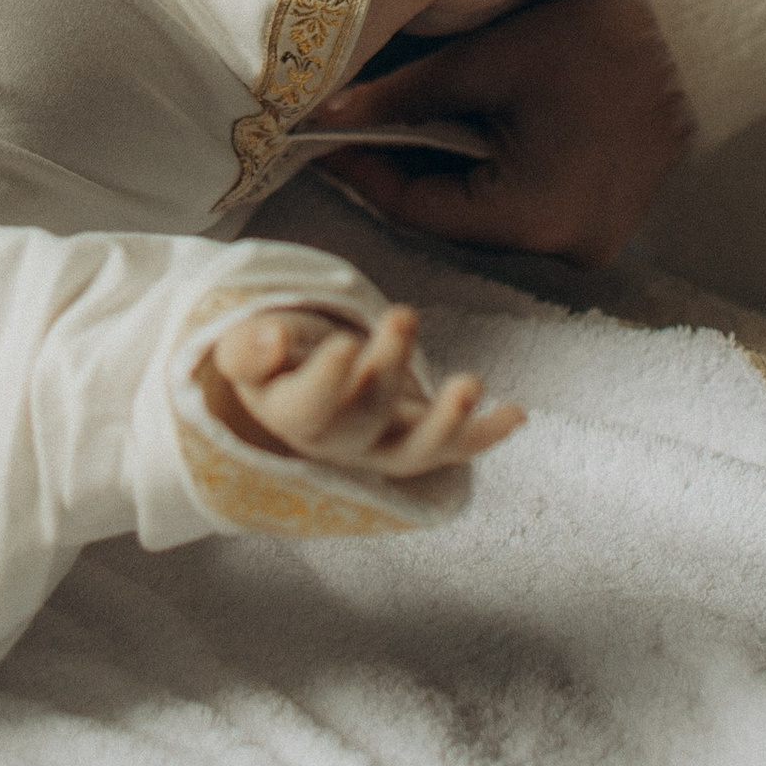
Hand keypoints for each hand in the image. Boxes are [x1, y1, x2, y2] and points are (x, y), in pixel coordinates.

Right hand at [204, 302, 522, 478]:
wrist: (299, 387)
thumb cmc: (274, 358)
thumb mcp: (247, 347)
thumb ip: (251, 348)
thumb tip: (274, 339)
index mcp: (291, 416)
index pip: (306, 409)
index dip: (326, 382)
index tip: (344, 344)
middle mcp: (340, 444)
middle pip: (365, 419)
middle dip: (387, 369)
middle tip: (403, 314)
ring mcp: (383, 450)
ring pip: (417, 452)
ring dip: (448, 422)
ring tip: (471, 384)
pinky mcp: (420, 444)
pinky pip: (456, 449)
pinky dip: (488, 435)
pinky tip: (518, 411)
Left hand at [309, 0, 691, 268]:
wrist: (697, 32)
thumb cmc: (593, 40)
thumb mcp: (482, 63)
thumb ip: (399, 97)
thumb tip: (328, 113)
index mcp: (531, 216)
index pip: (416, 207)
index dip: (363, 172)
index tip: (321, 141)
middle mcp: (564, 246)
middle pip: (452, 218)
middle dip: (404, 169)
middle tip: (356, 125)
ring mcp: (593, 239)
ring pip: (489, 214)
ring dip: (449, 171)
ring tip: (407, 122)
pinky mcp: (608, 219)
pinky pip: (529, 206)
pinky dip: (495, 173)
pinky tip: (471, 131)